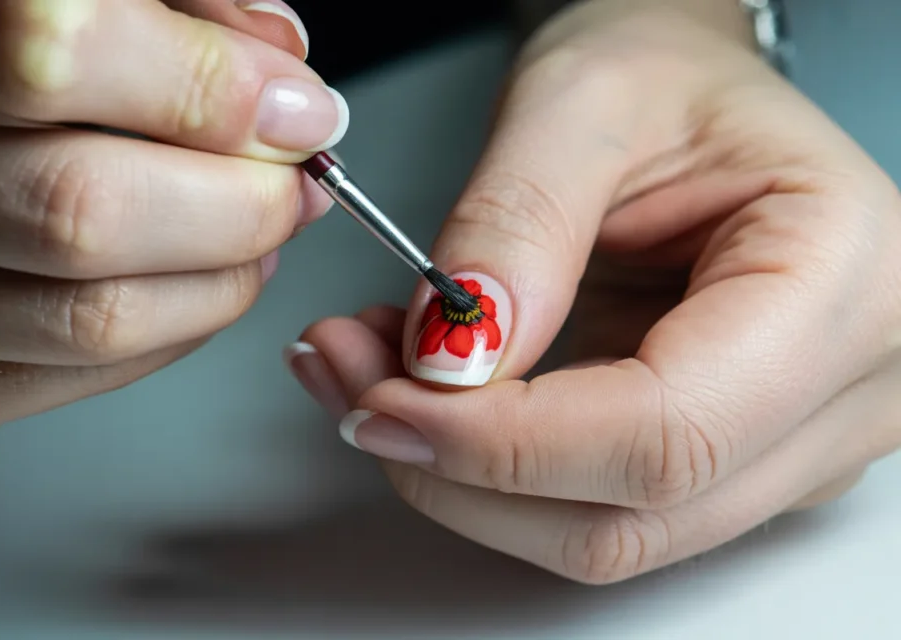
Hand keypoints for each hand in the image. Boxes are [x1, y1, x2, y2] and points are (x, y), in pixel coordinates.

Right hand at [0, 0, 346, 461]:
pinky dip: (179, 326)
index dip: (204, 86)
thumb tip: (276, 60)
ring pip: (92, 312)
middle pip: (80, 206)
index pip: (49, 49)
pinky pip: (81, 373)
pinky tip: (199, 278)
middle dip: (239, 203)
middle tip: (293, 182)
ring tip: (259, 230)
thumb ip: (169, 2)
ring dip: (224, 276)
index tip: (295, 107)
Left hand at [287, 1, 900, 582]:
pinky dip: (488, 468)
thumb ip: (514, 229)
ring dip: (462, 477)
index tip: (381, 400)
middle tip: (352, 381)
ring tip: (376, 373)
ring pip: (601, 532)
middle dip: (460, 469)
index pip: (667, 432)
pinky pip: (589, 505)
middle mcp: (843, 388)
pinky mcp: (722, 456)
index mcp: (844, 281)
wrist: (689, 98)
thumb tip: (448, 363)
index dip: (502, 443)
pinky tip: (429, 395)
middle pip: (631, 514)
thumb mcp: (580, 101)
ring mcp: (788, 441)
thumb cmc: (669, 75)